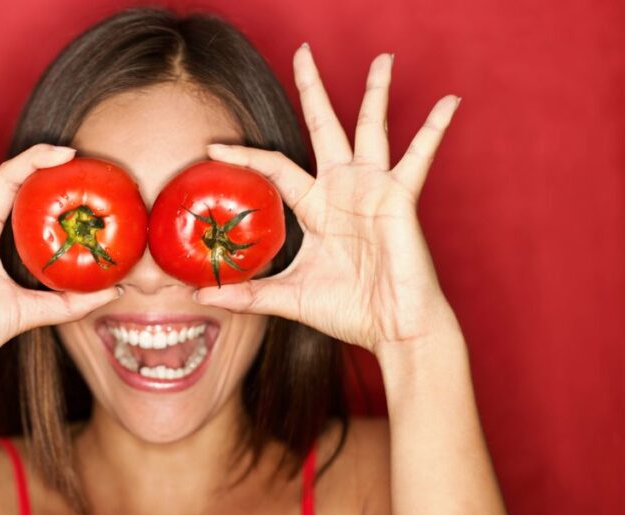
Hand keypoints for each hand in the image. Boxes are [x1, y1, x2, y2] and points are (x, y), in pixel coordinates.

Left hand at [194, 44, 460, 353]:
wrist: (393, 330)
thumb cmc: (348, 312)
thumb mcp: (287, 298)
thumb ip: (245, 293)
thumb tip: (198, 296)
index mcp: (316, 208)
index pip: (275, 167)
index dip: (245, 154)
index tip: (213, 145)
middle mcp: (343, 189)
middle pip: (323, 126)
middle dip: (312, 89)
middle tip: (302, 51)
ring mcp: (374, 190)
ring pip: (371, 128)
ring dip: (375, 92)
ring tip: (382, 58)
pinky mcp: (400, 198)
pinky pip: (419, 156)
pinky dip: (434, 129)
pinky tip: (448, 101)